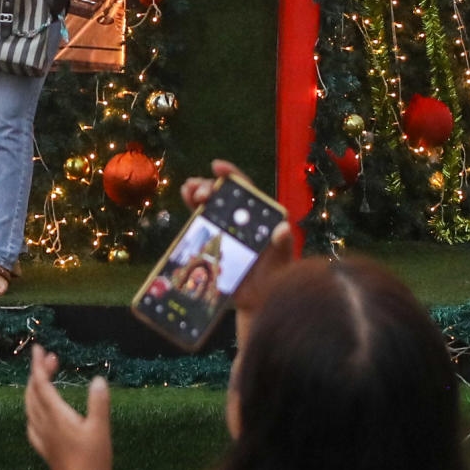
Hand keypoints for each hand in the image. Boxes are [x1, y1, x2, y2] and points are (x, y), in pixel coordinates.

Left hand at [25, 347, 113, 469]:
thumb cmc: (93, 461)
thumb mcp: (101, 429)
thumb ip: (98, 403)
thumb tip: (98, 379)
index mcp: (56, 416)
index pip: (40, 384)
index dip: (38, 365)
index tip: (39, 348)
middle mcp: (44, 424)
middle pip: (33, 392)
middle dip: (38, 373)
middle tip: (52, 359)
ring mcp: (42, 437)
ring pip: (30, 406)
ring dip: (35, 389)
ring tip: (47, 378)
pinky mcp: (44, 448)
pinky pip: (32, 422)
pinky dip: (34, 408)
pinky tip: (40, 412)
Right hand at [175, 160, 298, 312]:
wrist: (258, 302)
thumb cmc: (276, 281)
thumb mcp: (282, 264)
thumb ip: (283, 246)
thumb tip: (283, 228)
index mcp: (261, 219)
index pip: (247, 192)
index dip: (232, 176)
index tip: (217, 166)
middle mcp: (242, 221)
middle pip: (224, 196)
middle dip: (209, 186)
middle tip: (198, 190)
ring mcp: (227, 231)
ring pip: (210, 206)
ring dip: (198, 194)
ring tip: (188, 190)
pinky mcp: (214, 242)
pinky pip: (201, 223)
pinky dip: (192, 210)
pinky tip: (186, 201)